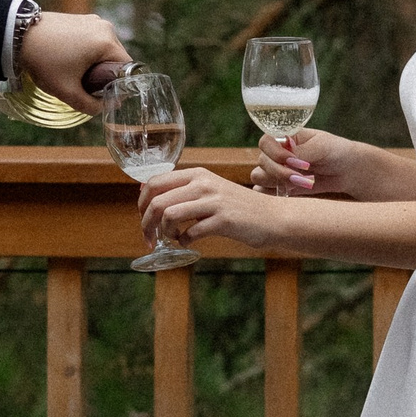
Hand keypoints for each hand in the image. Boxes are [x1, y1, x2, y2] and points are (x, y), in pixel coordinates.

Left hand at [15, 9, 130, 113]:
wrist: (17, 35)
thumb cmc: (44, 61)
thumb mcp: (67, 91)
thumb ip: (90, 105)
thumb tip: (106, 107)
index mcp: (107, 41)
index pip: (126, 68)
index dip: (118, 85)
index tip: (103, 94)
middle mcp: (104, 27)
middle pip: (116, 58)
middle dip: (104, 74)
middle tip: (85, 85)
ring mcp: (92, 20)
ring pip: (104, 50)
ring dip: (95, 63)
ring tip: (74, 72)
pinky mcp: (81, 18)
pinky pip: (93, 40)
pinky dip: (87, 52)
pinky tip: (69, 60)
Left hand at [139, 163, 284, 253]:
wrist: (273, 217)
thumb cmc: (239, 208)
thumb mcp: (211, 190)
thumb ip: (185, 191)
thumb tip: (149, 195)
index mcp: (197, 173)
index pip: (154, 182)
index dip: (141, 203)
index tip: (143, 218)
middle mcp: (203, 183)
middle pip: (157, 201)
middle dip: (146, 223)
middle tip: (148, 238)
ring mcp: (214, 201)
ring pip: (169, 215)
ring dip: (164, 232)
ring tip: (172, 238)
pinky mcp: (223, 220)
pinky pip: (190, 233)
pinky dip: (184, 242)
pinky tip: (190, 243)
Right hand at [251, 128, 358, 198]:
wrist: (347, 170)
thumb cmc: (335, 150)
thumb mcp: (322, 146)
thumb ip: (303, 151)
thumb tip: (286, 158)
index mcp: (284, 137)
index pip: (265, 142)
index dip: (276, 153)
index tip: (295, 161)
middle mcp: (276, 153)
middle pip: (261, 162)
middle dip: (280, 172)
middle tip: (301, 176)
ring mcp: (276, 170)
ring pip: (258, 177)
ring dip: (277, 182)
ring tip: (301, 183)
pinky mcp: (279, 186)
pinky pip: (263, 192)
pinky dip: (272, 193)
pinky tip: (290, 192)